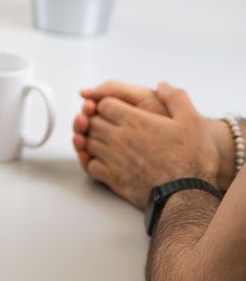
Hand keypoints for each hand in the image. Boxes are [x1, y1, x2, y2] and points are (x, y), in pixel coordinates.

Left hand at [80, 82, 220, 208]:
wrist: (187, 194)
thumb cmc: (191, 158)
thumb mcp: (192, 120)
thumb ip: (176, 98)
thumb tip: (162, 86)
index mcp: (135, 121)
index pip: (104, 104)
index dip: (106, 104)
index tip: (112, 108)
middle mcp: (119, 138)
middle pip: (92, 122)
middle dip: (94, 119)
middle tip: (101, 121)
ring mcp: (113, 159)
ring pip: (88, 142)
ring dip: (89, 138)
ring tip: (99, 138)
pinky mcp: (113, 178)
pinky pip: (90, 165)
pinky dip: (90, 160)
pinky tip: (98, 159)